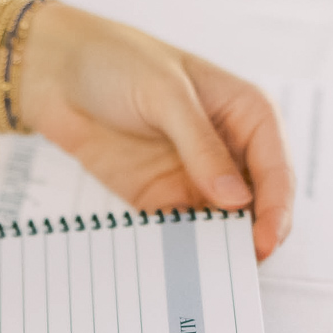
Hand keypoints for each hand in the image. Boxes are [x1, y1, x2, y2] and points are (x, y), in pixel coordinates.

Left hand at [17, 5, 294, 259]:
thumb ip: (201, 146)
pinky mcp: (162, 197)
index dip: (277, 209)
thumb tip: (236, 199)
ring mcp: (197, 176)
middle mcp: (230, 148)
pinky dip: (185, 248)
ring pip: (224, 225)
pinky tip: (176, 262)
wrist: (56, 70)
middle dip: (253, 236)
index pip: (276, 170)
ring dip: (219, 247)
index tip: (264, 242)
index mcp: (248, 114)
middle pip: (259, 205)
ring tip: (208, 272)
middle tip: (237, 267)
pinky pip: (183, 231)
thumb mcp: (166, 95)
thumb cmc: (117, 60)